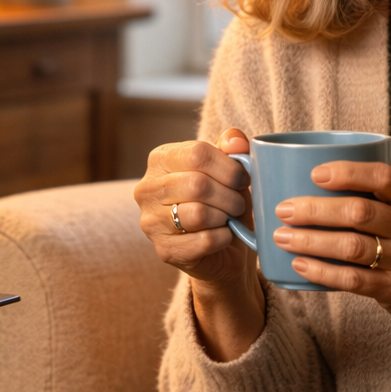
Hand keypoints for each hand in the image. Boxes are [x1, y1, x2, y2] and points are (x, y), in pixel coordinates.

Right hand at [134, 128, 262, 359]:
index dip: (229, 167)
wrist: (221, 251)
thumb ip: (232, 148)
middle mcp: (147, 188)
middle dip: (229, 196)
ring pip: (199, 214)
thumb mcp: (228, 170)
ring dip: (225, 217)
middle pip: (198, 184)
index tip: (243, 179)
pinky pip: (203, 241)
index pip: (197, 153)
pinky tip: (224, 236)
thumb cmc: (222, 202)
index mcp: (161, 159)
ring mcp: (150, 221)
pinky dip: (223, 238)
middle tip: (239, 203)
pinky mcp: (163, 250)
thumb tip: (235, 140)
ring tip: (230, 218)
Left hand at [273, 162, 390, 359]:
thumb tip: (319, 175)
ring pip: (351, 246)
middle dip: (315, 209)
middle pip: (359, 212)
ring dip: (310, 240)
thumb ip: (382, 196)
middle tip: (284, 208)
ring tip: (282, 236)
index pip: (383, 177)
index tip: (315, 174)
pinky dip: (322, 271)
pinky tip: (300, 265)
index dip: (347, 173)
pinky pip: (352, 280)